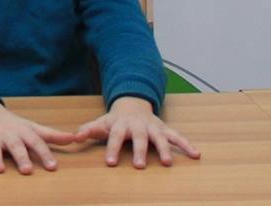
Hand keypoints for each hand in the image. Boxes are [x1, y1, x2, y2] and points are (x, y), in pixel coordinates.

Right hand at [0, 99, 80, 173]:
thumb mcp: (33, 128)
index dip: (45, 154)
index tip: (53, 167)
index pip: (36, 143)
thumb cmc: (14, 125)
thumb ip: (53, 135)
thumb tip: (76, 138)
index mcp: (23, 132)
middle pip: (16, 146)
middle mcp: (8, 134)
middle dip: (21, 158)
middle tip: (27, 171)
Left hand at [74, 96, 199, 168]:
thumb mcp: (100, 123)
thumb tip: (74, 137)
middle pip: (139, 138)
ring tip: (168, 163)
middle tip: (140, 166)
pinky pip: (178, 137)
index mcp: (120, 125)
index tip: (110, 163)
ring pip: (160, 138)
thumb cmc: (114, 120)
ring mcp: (153, 127)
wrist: (132, 105)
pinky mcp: (165, 130)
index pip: (114, 137)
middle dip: (140, 151)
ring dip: (165, 149)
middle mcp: (138, 126)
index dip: (111, 149)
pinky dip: (187, 145)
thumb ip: (88, 130)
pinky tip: (196, 154)